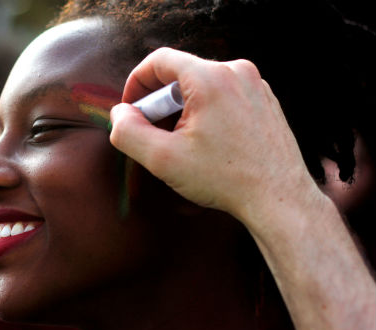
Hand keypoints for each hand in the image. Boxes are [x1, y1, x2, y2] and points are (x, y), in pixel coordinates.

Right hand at [110, 47, 318, 225]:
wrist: (279, 199)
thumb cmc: (225, 178)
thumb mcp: (162, 159)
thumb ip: (128, 132)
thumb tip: (120, 114)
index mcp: (210, 77)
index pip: (159, 60)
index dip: (136, 83)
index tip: (130, 110)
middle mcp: (236, 71)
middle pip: (181, 74)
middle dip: (160, 103)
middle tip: (155, 135)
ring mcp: (255, 85)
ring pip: (202, 85)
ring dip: (183, 110)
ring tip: (184, 144)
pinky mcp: (265, 100)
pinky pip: (224, 95)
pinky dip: (207, 112)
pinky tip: (208, 144)